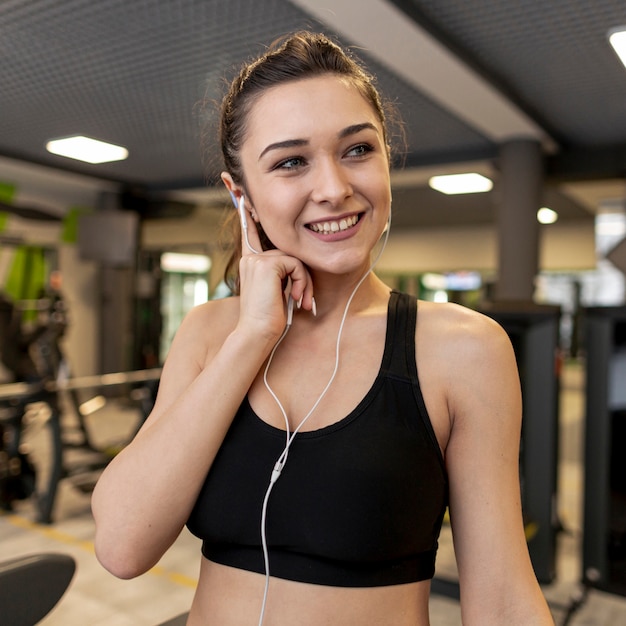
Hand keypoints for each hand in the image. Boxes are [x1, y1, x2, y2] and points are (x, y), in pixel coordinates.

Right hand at [237, 207, 313, 340]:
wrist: (258, 333)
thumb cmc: (270, 317)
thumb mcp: (277, 290)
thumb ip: (281, 272)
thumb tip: (297, 264)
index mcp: (251, 262)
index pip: (249, 231)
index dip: (245, 211)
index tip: (238, 191)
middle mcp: (251, 257)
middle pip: (289, 251)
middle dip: (302, 276)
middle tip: (304, 301)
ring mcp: (256, 259)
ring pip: (295, 259)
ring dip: (304, 282)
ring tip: (300, 302)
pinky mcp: (266, 264)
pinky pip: (296, 264)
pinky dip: (302, 282)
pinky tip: (295, 298)